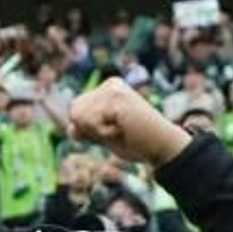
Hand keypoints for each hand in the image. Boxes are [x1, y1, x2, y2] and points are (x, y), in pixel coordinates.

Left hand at [69, 78, 192, 167]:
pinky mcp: (117, 99)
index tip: (114, 129)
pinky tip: (124, 129)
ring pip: (79, 118)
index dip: (90, 130)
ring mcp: (114, 90)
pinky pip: (90, 124)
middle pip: (74, 112)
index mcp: (107, 89)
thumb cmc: (135, 141)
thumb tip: (70, 128)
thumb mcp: (104, 135)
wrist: (162, 146)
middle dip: (91, 130)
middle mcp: (110, 85)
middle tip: (118, 130)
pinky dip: (103, 134)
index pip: (75, 112)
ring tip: (122, 129)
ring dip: (98, 132)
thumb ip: (86, 129)